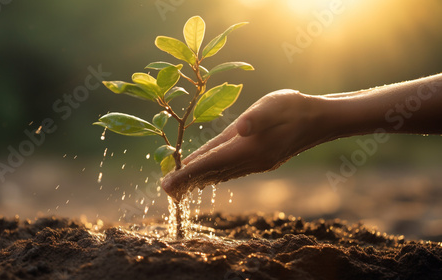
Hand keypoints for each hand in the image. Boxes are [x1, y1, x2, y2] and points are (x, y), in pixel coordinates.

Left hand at [162, 89, 331, 200]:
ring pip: (220, 175)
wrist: (319, 121)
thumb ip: (257, 117)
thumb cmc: (294, 108)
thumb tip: (242, 128)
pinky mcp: (260, 161)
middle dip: (187, 181)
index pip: (210, 164)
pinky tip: (206, 176)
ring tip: (179, 186)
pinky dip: (213, 175)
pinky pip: (230, 172)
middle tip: (164, 191)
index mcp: (249, 149)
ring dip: (199, 180)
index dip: (186, 173)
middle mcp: (250, 162)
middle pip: (212, 174)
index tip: (166, 184)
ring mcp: (256, 164)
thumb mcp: (275, 105)